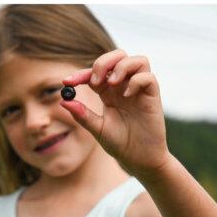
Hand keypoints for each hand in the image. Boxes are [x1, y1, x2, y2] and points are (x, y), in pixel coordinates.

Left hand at [60, 49, 170, 177]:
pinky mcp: (153, 97)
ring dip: (121, 67)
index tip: (67, 82)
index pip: (95, 71)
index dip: (80, 74)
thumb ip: (82, 115)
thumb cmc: (120, 144)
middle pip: (118, 55)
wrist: (140, 160)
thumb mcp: (97, 128)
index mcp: (108, 91)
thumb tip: (63, 101)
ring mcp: (139, 90)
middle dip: (103, 62)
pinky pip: (149, 76)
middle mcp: (124, 86)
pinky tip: (126, 95)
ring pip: (138, 60)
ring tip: (111, 84)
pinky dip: (135, 80)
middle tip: (94, 81)